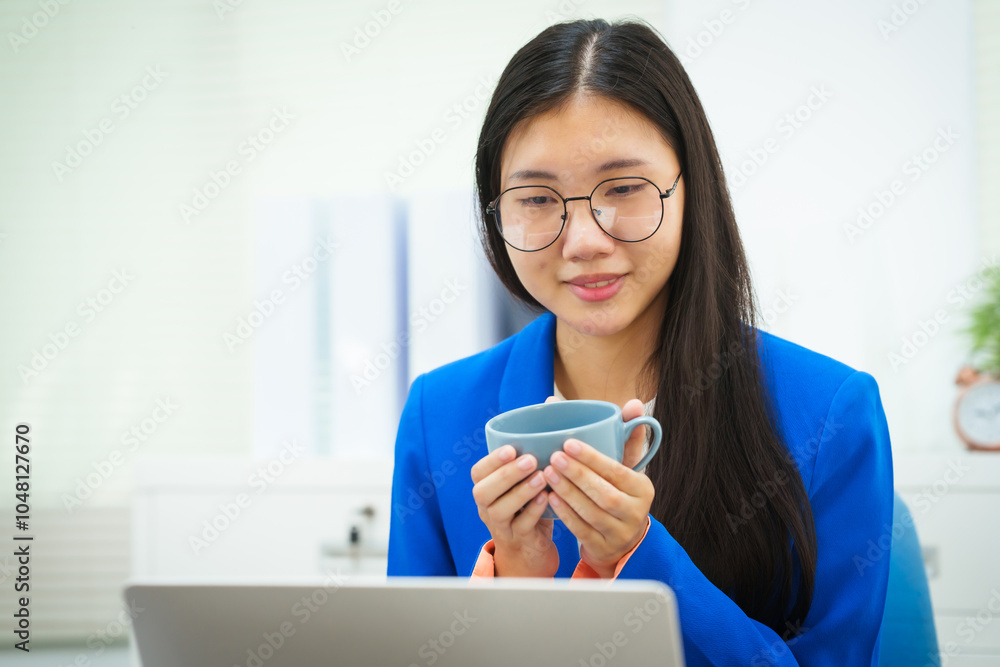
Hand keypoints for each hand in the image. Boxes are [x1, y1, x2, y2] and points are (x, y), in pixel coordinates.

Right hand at [471, 430, 559, 577]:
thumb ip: (528, 463)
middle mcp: (487, 508)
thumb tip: (550, 423)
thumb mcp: (522, 486)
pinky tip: (547, 498)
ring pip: (499, 510)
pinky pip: (521, 526)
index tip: (511, 448)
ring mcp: (501, 527)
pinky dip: (534, 511)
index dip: (492, 461)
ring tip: (541, 477)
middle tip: (529, 460)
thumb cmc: (529, 509)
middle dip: (505, 474)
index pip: (478, 473)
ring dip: (520, 491)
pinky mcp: (519, 541)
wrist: (528, 555)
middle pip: (483, 491)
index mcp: (487, 490)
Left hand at [543, 398, 654, 577]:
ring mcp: (620, 533)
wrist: (623, 539)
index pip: (618, 470)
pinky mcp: (603, 547)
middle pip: (605, 493)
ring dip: (567, 492)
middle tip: (553, 457)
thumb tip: (635, 403)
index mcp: (643, 488)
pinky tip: (550, 497)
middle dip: (577, 474)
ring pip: (591, 512)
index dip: (593, 458)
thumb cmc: (620, 492)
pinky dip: (565, 513)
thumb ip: (627, 436)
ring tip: (547, 473)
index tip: (568, 442)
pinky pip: (581, 530)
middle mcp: (636, 512)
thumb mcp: (628, 467)